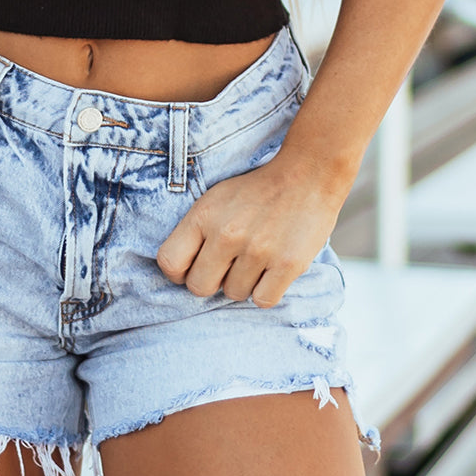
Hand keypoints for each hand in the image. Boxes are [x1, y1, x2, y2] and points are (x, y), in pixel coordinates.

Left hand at [156, 151, 344, 307]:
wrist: (306, 175)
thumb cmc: (257, 190)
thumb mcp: (216, 198)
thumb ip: (196, 231)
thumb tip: (181, 272)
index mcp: (204, 215)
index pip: (169, 262)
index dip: (179, 272)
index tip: (193, 267)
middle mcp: (227, 234)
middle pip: (199, 287)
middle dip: (212, 281)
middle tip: (229, 266)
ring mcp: (258, 250)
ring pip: (234, 294)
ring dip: (244, 283)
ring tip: (257, 257)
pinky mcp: (287, 265)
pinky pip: (263, 300)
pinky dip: (266, 291)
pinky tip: (272, 269)